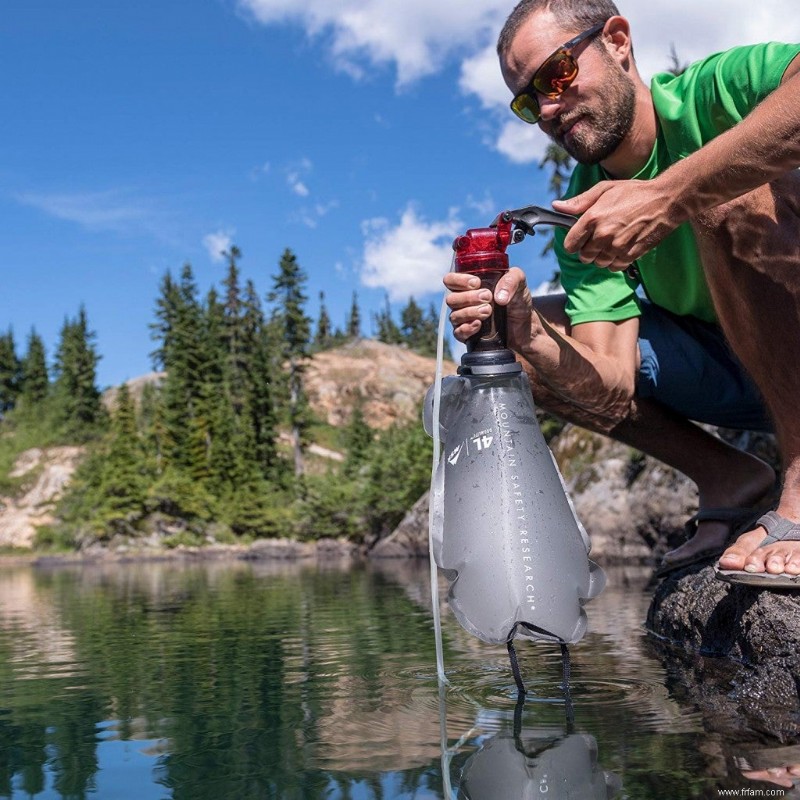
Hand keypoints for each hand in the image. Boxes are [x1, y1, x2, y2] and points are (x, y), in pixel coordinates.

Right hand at [443, 268, 533, 350]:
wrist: (525, 326)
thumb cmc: (518, 302)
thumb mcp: (519, 283)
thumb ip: (511, 280)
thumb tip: (499, 297)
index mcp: (470, 286)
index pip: (451, 280)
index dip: (458, 280)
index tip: (476, 283)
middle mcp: (464, 302)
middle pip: (451, 299)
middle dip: (468, 298)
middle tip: (488, 297)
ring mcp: (465, 319)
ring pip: (454, 316)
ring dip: (470, 312)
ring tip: (488, 311)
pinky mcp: (468, 335)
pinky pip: (458, 333)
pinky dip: (467, 328)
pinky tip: (478, 325)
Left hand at [552, 179, 684, 269]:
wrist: (665, 200)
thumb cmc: (634, 192)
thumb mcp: (604, 189)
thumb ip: (579, 201)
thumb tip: (557, 206)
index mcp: (592, 218)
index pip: (570, 245)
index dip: (574, 243)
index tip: (580, 238)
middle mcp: (603, 234)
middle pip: (584, 257)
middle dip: (588, 249)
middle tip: (599, 238)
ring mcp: (617, 246)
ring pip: (598, 263)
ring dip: (602, 256)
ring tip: (613, 241)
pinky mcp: (631, 254)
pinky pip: (614, 267)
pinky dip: (616, 261)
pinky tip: (622, 247)